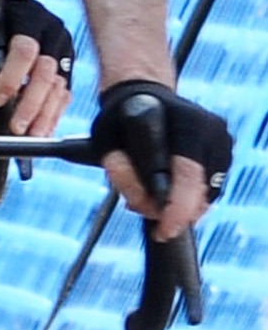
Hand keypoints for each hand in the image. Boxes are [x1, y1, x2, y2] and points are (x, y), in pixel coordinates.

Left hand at [0, 0, 73, 140]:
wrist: (13, 3)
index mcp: (29, 18)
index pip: (25, 49)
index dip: (12, 77)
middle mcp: (52, 33)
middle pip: (46, 73)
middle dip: (31, 104)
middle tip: (17, 128)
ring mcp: (64, 50)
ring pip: (59, 87)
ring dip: (45, 115)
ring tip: (32, 137)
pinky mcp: (68, 66)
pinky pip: (65, 94)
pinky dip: (54, 114)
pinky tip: (44, 129)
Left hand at [91, 77, 226, 241]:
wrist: (143, 98)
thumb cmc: (120, 120)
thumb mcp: (105, 140)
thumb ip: (121, 171)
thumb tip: (144, 203)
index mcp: (185, 120)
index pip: (188, 174)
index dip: (176, 208)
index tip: (162, 231)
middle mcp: (211, 129)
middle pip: (200, 190)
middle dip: (175, 214)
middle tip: (150, 220)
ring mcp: (222, 142)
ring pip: (206, 195)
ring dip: (178, 206)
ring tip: (149, 194)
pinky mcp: (224, 154)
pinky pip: (208, 191)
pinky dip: (187, 198)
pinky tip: (165, 188)